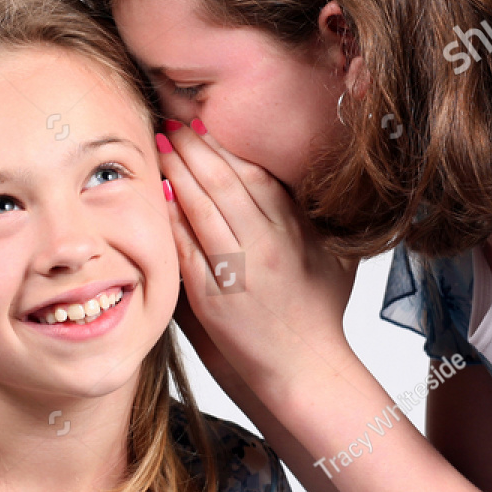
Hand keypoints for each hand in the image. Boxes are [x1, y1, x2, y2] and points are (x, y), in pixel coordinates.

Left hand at [158, 120, 358, 403]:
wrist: (305, 366)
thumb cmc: (320, 311)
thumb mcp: (334, 256)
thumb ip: (314, 217)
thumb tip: (301, 179)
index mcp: (293, 231)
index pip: (255, 175)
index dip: (225, 145)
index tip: (202, 125)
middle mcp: (266, 246)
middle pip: (224, 183)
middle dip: (193, 149)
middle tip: (171, 126)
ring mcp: (237, 272)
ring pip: (201, 210)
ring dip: (176, 174)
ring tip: (158, 149)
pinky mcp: (212, 298)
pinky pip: (185, 249)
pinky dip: (170, 220)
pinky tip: (157, 197)